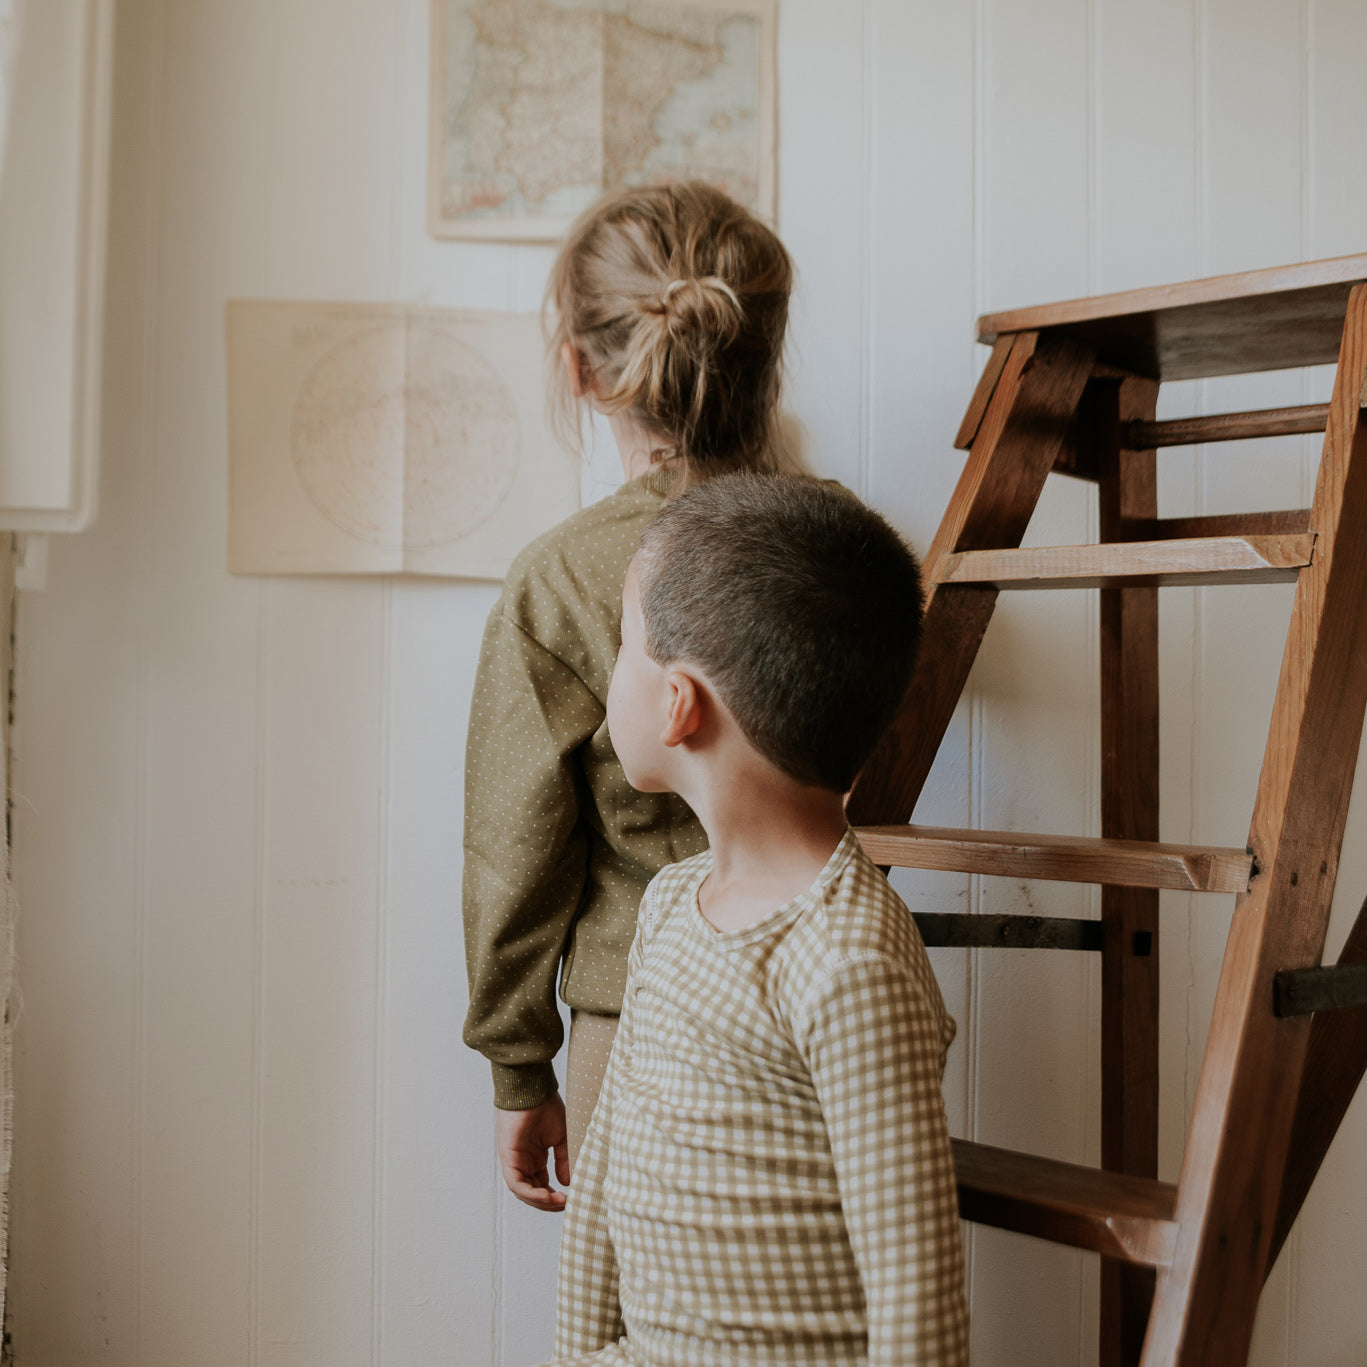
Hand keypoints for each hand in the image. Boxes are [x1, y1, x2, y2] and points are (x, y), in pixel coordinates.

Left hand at [496, 1096, 569, 1211]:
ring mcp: (514, 1160)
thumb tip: (567, 1183)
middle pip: (533, 1193)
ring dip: (540, 1201)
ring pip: (523, 1192)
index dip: (554, 1197)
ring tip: (558, 1202)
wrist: (533, 1088)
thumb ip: (563, 1160)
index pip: (542, 1185)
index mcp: (535, 1157)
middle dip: (548, 1203)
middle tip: (565, 1205)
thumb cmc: (546, 1106)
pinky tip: (546, 1195)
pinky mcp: (508, 1157)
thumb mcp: (561, 1138)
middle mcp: (524, 1161)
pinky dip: (530, 1193)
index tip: (571, 1199)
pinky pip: (516, 1183)